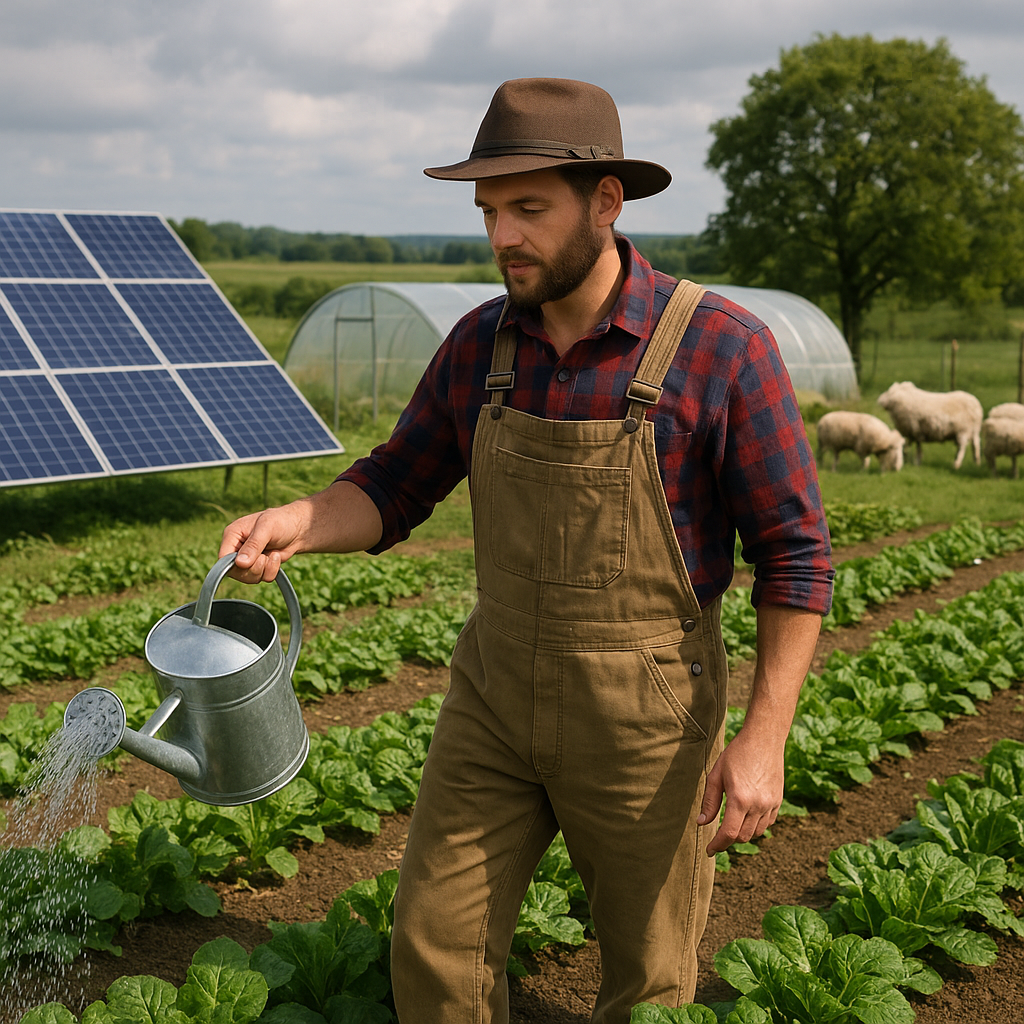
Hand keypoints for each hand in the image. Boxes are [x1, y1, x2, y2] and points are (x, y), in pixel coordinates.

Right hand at [219, 503, 311, 583]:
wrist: (298, 529)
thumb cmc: (281, 521)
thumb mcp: (267, 528)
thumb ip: (253, 545)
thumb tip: (240, 563)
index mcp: (233, 535)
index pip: (223, 558)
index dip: (235, 565)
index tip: (251, 561)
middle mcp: (237, 548)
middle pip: (235, 572)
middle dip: (254, 568)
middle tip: (265, 557)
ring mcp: (247, 559)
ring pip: (248, 577)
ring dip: (264, 570)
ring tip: (272, 555)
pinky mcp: (258, 566)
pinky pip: (260, 578)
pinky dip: (271, 572)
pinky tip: (275, 558)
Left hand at [697, 724, 784, 855]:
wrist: (764, 739)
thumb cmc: (737, 754)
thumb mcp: (716, 775)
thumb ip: (710, 802)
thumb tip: (702, 823)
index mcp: (740, 799)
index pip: (729, 834)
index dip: (718, 845)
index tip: (710, 850)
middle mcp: (758, 805)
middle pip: (743, 837)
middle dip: (729, 840)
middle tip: (718, 836)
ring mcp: (771, 804)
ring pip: (756, 832)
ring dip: (743, 833)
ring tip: (732, 823)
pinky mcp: (778, 801)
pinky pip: (768, 822)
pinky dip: (756, 825)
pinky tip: (747, 815)